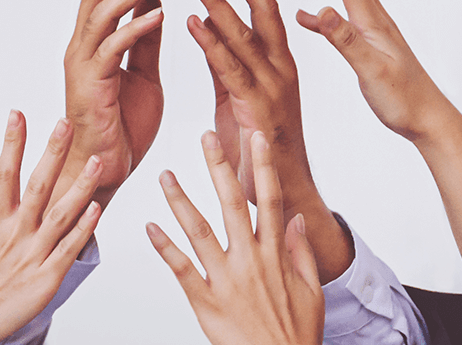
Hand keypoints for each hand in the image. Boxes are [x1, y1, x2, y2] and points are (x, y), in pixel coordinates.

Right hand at [0, 113, 102, 344]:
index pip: (4, 172)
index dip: (13, 142)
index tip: (18, 113)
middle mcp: (14, 234)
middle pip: (37, 184)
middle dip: (53, 152)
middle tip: (66, 122)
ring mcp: (31, 256)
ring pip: (61, 213)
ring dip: (80, 186)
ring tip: (96, 160)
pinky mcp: (46, 279)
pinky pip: (69, 249)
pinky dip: (84, 229)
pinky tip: (98, 208)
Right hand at [59, 0, 168, 207]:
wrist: (103, 172)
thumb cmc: (121, 127)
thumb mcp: (142, 76)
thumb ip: (144, 41)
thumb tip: (155, 4)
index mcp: (94, 43)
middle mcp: (82, 48)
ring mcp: (83, 66)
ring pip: (102, 15)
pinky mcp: (91, 87)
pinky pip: (112, 50)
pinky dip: (135, 29)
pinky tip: (158, 14)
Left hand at [147, 130, 323, 344]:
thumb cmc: (296, 335)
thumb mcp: (312, 290)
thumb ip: (302, 252)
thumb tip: (299, 219)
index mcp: (276, 255)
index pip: (269, 199)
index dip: (263, 165)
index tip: (255, 137)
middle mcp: (250, 261)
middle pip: (233, 203)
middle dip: (219, 166)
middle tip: (207, 137)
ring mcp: (226, 280)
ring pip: (200, 231)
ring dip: (181, 201)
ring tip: (165, 175)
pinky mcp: (206, 302)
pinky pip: (181, 270)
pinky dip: (165, 248)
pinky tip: (150, 228)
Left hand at [186, 0, 352, 282]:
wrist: (284, 197)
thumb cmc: (262, 150)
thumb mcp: (240, 98)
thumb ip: (226, 64)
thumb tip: (208, 30)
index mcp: (280, 64)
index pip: (266, 9)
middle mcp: (281, 69)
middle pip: (264, 11)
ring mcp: (273, 89)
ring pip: (246, 36)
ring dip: (219, 2)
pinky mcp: (257, 110)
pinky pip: (231, 70)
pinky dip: (211, 44)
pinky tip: (192, 23)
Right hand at [291, 0, 457, 143]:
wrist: (428, 119)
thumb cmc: (405, 100)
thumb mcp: (371, 70)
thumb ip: (345, 39)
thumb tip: (321, 9)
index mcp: (371, 19)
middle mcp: (372, 18)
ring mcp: (370, 30)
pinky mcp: (368, 45)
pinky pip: (339, 18)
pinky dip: (319, 10)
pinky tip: (306, 15)